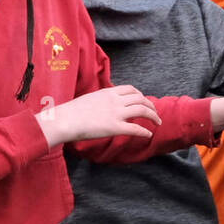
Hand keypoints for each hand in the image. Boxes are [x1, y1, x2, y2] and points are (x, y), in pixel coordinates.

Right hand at [37, 85, 160, 147]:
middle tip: (155, 113)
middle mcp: (115, 100)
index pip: (131, 89)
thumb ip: (100, 101)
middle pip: (140, 99)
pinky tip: (148, 134)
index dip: (140, 94)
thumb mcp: (89, 99)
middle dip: (150, 105)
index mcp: (109, 92)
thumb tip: (102, 106)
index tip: (143, 100)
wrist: (66, 120)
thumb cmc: (72, 112)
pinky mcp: (115, 127)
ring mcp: (116, 113)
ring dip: (152, 116)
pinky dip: (144, 131)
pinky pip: (135, 128)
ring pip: (142, 110)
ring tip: (157, 122)